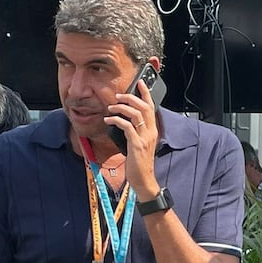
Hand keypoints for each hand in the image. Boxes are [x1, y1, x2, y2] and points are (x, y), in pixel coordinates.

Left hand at [105, 79, 158, 196]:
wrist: (143, 179)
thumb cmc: (139, 163)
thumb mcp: (140, 144)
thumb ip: (136, 131)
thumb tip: (125, 120)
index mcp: (152, 130)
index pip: (151, 107)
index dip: (146, 93)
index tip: (140, 82)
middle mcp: (150, 132)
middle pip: (143, 107)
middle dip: (130, 98)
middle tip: (118, 96)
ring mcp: (144, 138)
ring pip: (135, 114)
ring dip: (121, 108)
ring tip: (110, 108)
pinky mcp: (136, 144)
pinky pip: (126, 126)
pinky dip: (116, 120)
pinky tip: (108, 120)